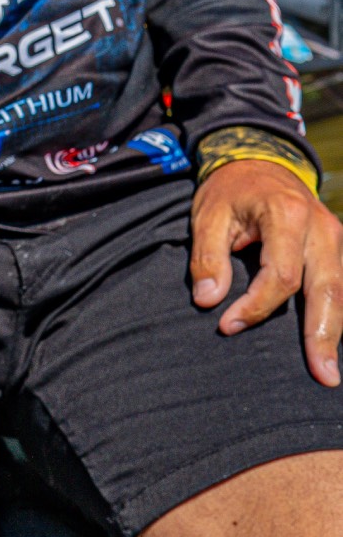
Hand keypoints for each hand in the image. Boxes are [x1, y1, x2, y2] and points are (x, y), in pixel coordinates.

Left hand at [190, 159, 342, 385]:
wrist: (258, 161)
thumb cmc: (230, 190)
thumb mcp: (207, 214)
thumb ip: (207, 256)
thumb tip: (208, 300)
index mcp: (287, 215)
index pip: (280, 275)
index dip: (256, 306)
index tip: (227, 324)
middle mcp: (320, 227)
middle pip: (326, 288)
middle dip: (322, 334)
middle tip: (321, 375)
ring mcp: (335, 237)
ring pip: (342, 291)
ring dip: (335, 331)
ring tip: (329, 371)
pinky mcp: (337, 247)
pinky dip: (337, 314)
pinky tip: (331, 343)